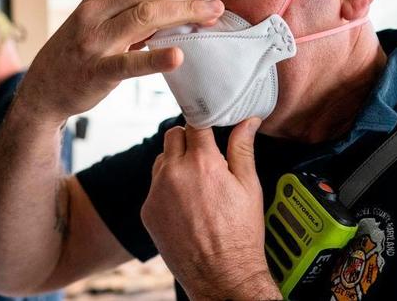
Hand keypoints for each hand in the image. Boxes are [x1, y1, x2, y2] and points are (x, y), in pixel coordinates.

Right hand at [16, 0, 223, 123]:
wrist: (42, 90)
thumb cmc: (78, 57)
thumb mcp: (99, 26)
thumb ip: (130, 18)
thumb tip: (174, 13)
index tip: (205, 3)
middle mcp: (95, 14)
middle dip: (188, 0)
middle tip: (217, 9)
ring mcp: (94, 42)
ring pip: (144, 18)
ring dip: (182, 16)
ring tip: (209, 23)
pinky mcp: (96, 71)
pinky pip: (129, 62)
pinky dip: (155, 58)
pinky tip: (177, 57)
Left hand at [141, 119, 280, 300]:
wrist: (221, 275)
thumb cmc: (240, 233)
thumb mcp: (249, 187)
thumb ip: (242, 149)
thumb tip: (247, 121)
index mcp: (202, 164)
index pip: (195, 123)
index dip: (204, 121)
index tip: (209, 125)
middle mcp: (174, 174)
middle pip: (173, 135)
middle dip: (188, 139)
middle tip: (205, 156)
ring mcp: (157, 193)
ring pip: (161, 160)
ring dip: (175, 162)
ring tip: (196, 184)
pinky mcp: (148, 210)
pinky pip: (154, 186)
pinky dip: (167, 188)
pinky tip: (185, 205)